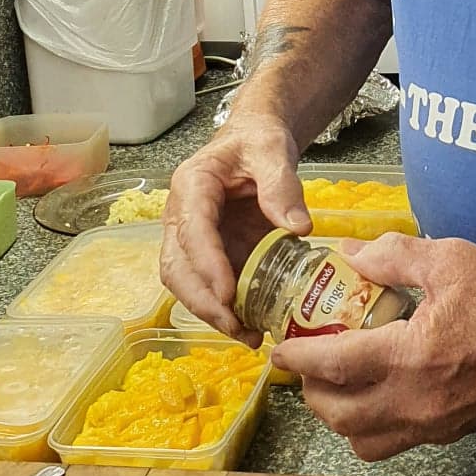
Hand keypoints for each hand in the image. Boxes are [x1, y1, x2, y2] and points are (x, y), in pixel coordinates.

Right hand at [160, 114, 310, 336]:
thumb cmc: (257, 141)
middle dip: (203, 300)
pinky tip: (251, 326)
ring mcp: (191, 238)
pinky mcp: (208, 255)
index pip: (192, 229)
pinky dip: (225, 309)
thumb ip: (282, 185)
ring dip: (210, 312)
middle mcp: (182, 215)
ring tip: (247, 334)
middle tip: (237, 325)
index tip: (228, 293)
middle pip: (177, 266)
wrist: (254, 141)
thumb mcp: (272, 151)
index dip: (207, 263)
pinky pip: (207, 287)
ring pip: (185, 283)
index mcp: (192, 185)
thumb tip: (298, 227)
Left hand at [269, 235, 475, 461]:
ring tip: (335, 383)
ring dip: (338, 416)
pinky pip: (394, 442)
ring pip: (363, 440)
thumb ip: (394, 255)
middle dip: (310, 391)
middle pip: (338, 415)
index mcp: (412, 356)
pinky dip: (371, 425)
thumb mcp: (451, 259)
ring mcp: (435, 425)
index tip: (276, 346)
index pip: (333, 366)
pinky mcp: (451, 433)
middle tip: (305, 362)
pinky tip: (375, 392)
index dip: (296, 357)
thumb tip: (350, 252)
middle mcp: (417, 401)